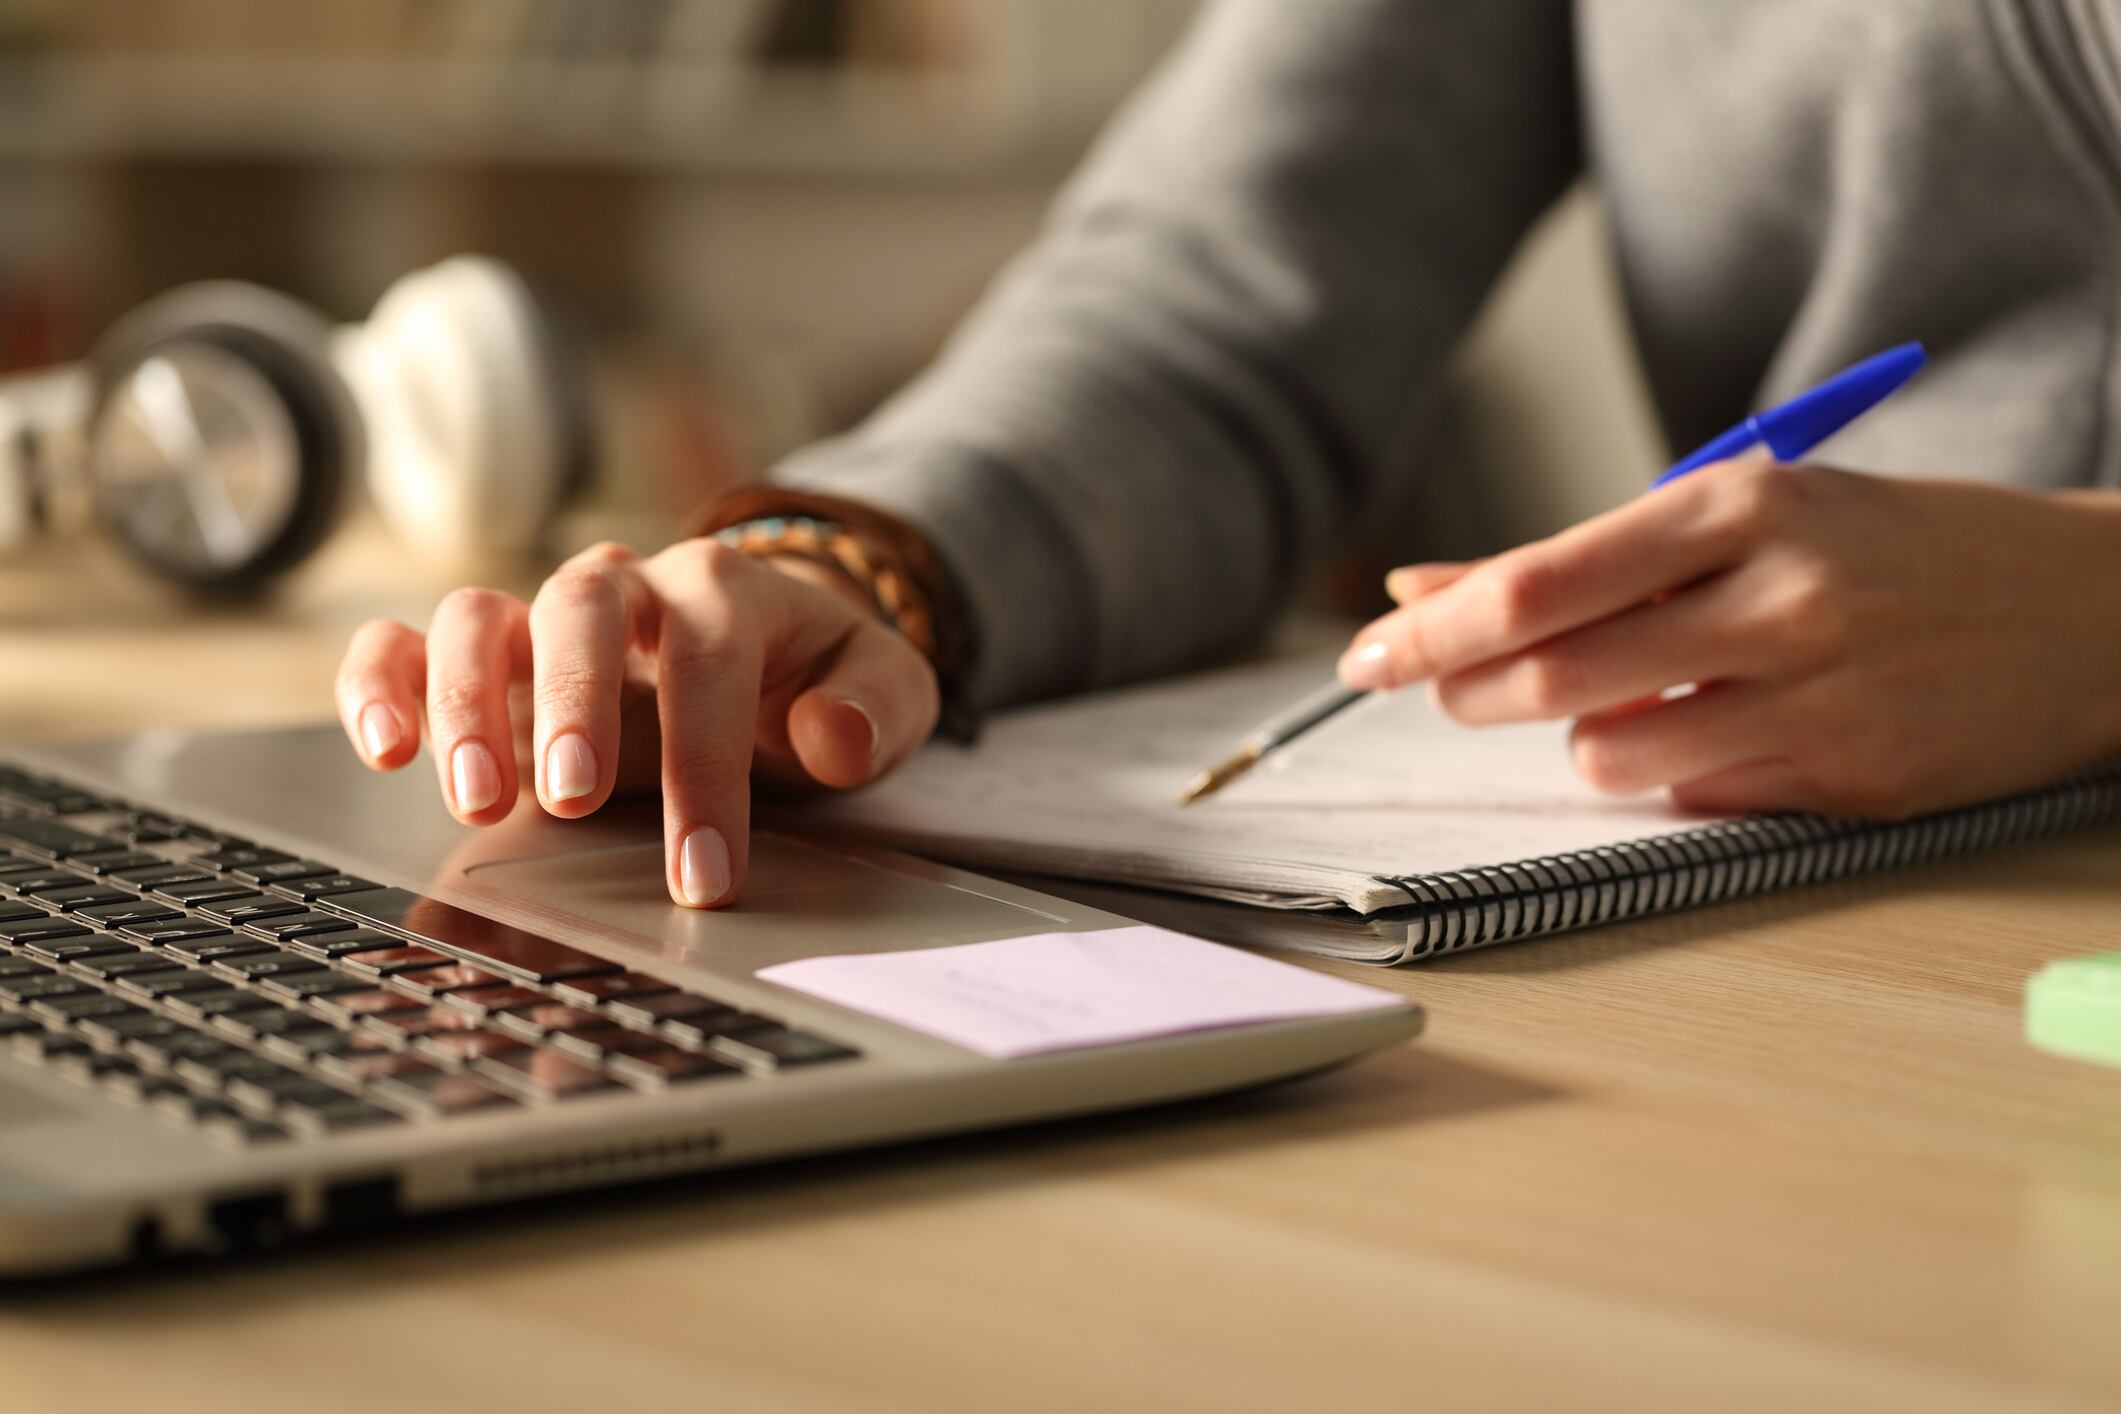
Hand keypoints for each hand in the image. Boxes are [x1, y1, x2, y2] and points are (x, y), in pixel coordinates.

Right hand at [334, 538, 939, 907]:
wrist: (772, 654)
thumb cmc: (818, 681)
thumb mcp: (883, 689)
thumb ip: (874, 708)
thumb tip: (828, 737)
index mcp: (726, 588)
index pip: (709, 657)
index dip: (706, 764)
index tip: (704, 870)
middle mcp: (625, 588)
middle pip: (581, 608)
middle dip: (574, 702)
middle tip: (573, 800)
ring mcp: (545, 620)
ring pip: (479, 616)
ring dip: (467, 700)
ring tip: (474, 797)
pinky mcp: (489, 658)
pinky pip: (408, 643)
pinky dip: (381, 682)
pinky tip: (386, 749)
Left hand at [1337, 463, 2120, 817]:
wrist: (2083, 607)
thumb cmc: (1888, 547)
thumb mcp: (1744, 511)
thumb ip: (1583, 557)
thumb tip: (1424, 586)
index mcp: (1741, 508)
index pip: (1539, 582)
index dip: (1431, 631)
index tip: (1363, 654)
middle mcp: (1778, 599)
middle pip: (1551, 676)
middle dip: (1467, 693)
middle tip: (1447, 690)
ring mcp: (1819, 697)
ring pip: (1609, 756)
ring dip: (1584, 741)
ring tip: (1628, 701)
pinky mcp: (1850, 782)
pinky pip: (1693, 797)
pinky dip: (1671, 773)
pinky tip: (1717, 732)